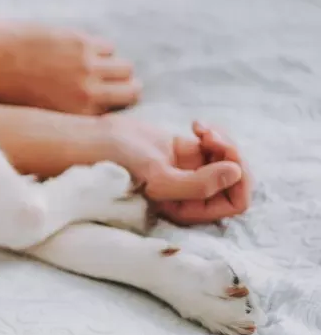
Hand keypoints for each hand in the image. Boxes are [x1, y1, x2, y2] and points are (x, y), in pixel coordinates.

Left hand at [0, 24, 142, 115]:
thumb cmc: (7, 89)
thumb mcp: (37, 113)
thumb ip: (66, 115)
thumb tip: (89, 116)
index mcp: (76, 117)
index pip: (116, 115)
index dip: (110, 108)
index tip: (105, 103)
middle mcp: (87, 94)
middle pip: (132, 90)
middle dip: (124, 87)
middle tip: (111, 83)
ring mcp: (88, 67)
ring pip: (126, 67)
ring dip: (115, 67)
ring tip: (98, 67)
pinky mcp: (83, 43)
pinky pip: (108, 46)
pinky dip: (99, 49)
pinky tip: (80, 51)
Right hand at [108, 118, 250, 224]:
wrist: (95, 141)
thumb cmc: (118, 164)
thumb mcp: (157, 178)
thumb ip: (198, 184)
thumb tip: (236, 173)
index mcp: (187, 209)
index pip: (235, 202)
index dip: (239, 178)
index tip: (223, 154)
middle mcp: (191, 194)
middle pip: (237, 179)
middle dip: (232, 154)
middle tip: (211, 136)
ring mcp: (190, 172)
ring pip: (229, 159)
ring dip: (222, 140)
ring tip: (200, 129)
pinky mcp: (185, 152)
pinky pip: (216, 144)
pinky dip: (212, 132)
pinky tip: (194, 125)